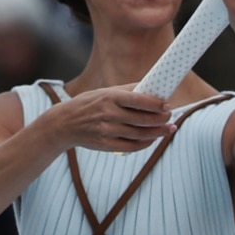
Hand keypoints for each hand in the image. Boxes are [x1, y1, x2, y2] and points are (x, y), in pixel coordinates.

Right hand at [50, 83, 173, 152]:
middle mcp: (108, 114)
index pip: (138, 100)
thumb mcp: (105, 92)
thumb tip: (154, 88)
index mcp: (109, 97)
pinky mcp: (105, 144)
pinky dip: (146, 143)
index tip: (168, 105)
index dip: (156, 104)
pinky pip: (131, 146)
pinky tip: (153, 138)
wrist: (64, 124)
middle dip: (161, 119)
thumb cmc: (90, 104)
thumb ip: (129, 90)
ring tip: (169, 128)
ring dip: (158, 132)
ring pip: (140, 134)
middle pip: (142, 119)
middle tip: (171, 117)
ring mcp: (106, 131)